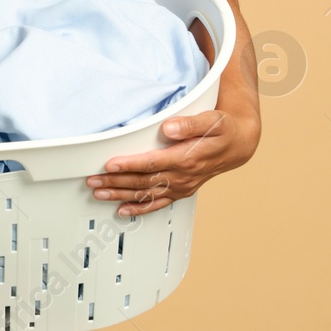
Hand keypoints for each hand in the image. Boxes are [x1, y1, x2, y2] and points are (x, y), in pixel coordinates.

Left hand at [86, 104, 261, 216]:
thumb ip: (189, 124)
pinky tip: (122, 210)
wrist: (238, 144)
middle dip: (116, 182)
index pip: (153, 163)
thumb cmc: (222, 129)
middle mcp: (183, 175)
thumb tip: (169, 128)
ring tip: (98, 193)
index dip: (130, 164)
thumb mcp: (212, 120)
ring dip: (121, 195)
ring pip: (146, 193)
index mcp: (187, 158)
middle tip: (93, 180)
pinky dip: (139, 208)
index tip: (110, 164)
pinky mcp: (180, 190)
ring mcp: (181, 185)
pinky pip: (158, 203)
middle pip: (144, 181)